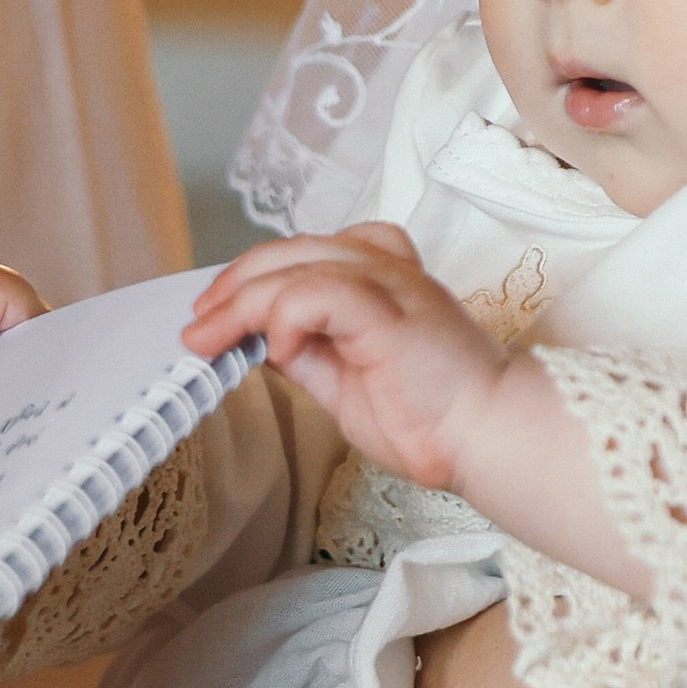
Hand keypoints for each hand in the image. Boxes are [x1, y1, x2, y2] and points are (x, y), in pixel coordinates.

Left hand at [187, 227, 509, 489]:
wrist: (488, 437)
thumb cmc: (430, 416)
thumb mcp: (344, 381)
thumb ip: (307, 353)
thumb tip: (258, 342)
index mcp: (380, 277)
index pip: (304, 253)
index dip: (252, 276)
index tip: (214, 315)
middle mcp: (386, 269)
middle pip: (292, 249)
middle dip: (234, 284)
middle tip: (198, 324)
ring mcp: (392, 285)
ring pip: (298, 266)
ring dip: (243, 302)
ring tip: (211, 337)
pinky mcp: (390, 311)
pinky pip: (320, 291)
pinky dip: (285, 316)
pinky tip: (277, 349)